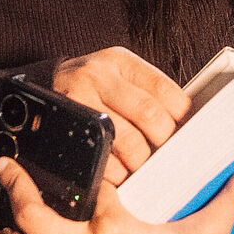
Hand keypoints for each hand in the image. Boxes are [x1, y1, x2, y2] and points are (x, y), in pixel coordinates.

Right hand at [50, 47, 190, 185]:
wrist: (48, 87)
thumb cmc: (95, 87)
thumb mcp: (121, 77)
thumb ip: (150, 94)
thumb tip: (185, 128)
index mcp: (121, 61)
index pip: (164, 89)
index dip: (179, 116)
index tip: (181, 131)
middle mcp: (99, 75)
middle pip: (148, 113)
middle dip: (161, 141)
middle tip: (162, 152)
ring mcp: (79, 97)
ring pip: (126, 139)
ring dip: (139, 160)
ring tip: (140, 163)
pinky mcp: (66, 123)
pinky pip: (99, 155)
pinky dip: (115, 171)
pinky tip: (119, 170)